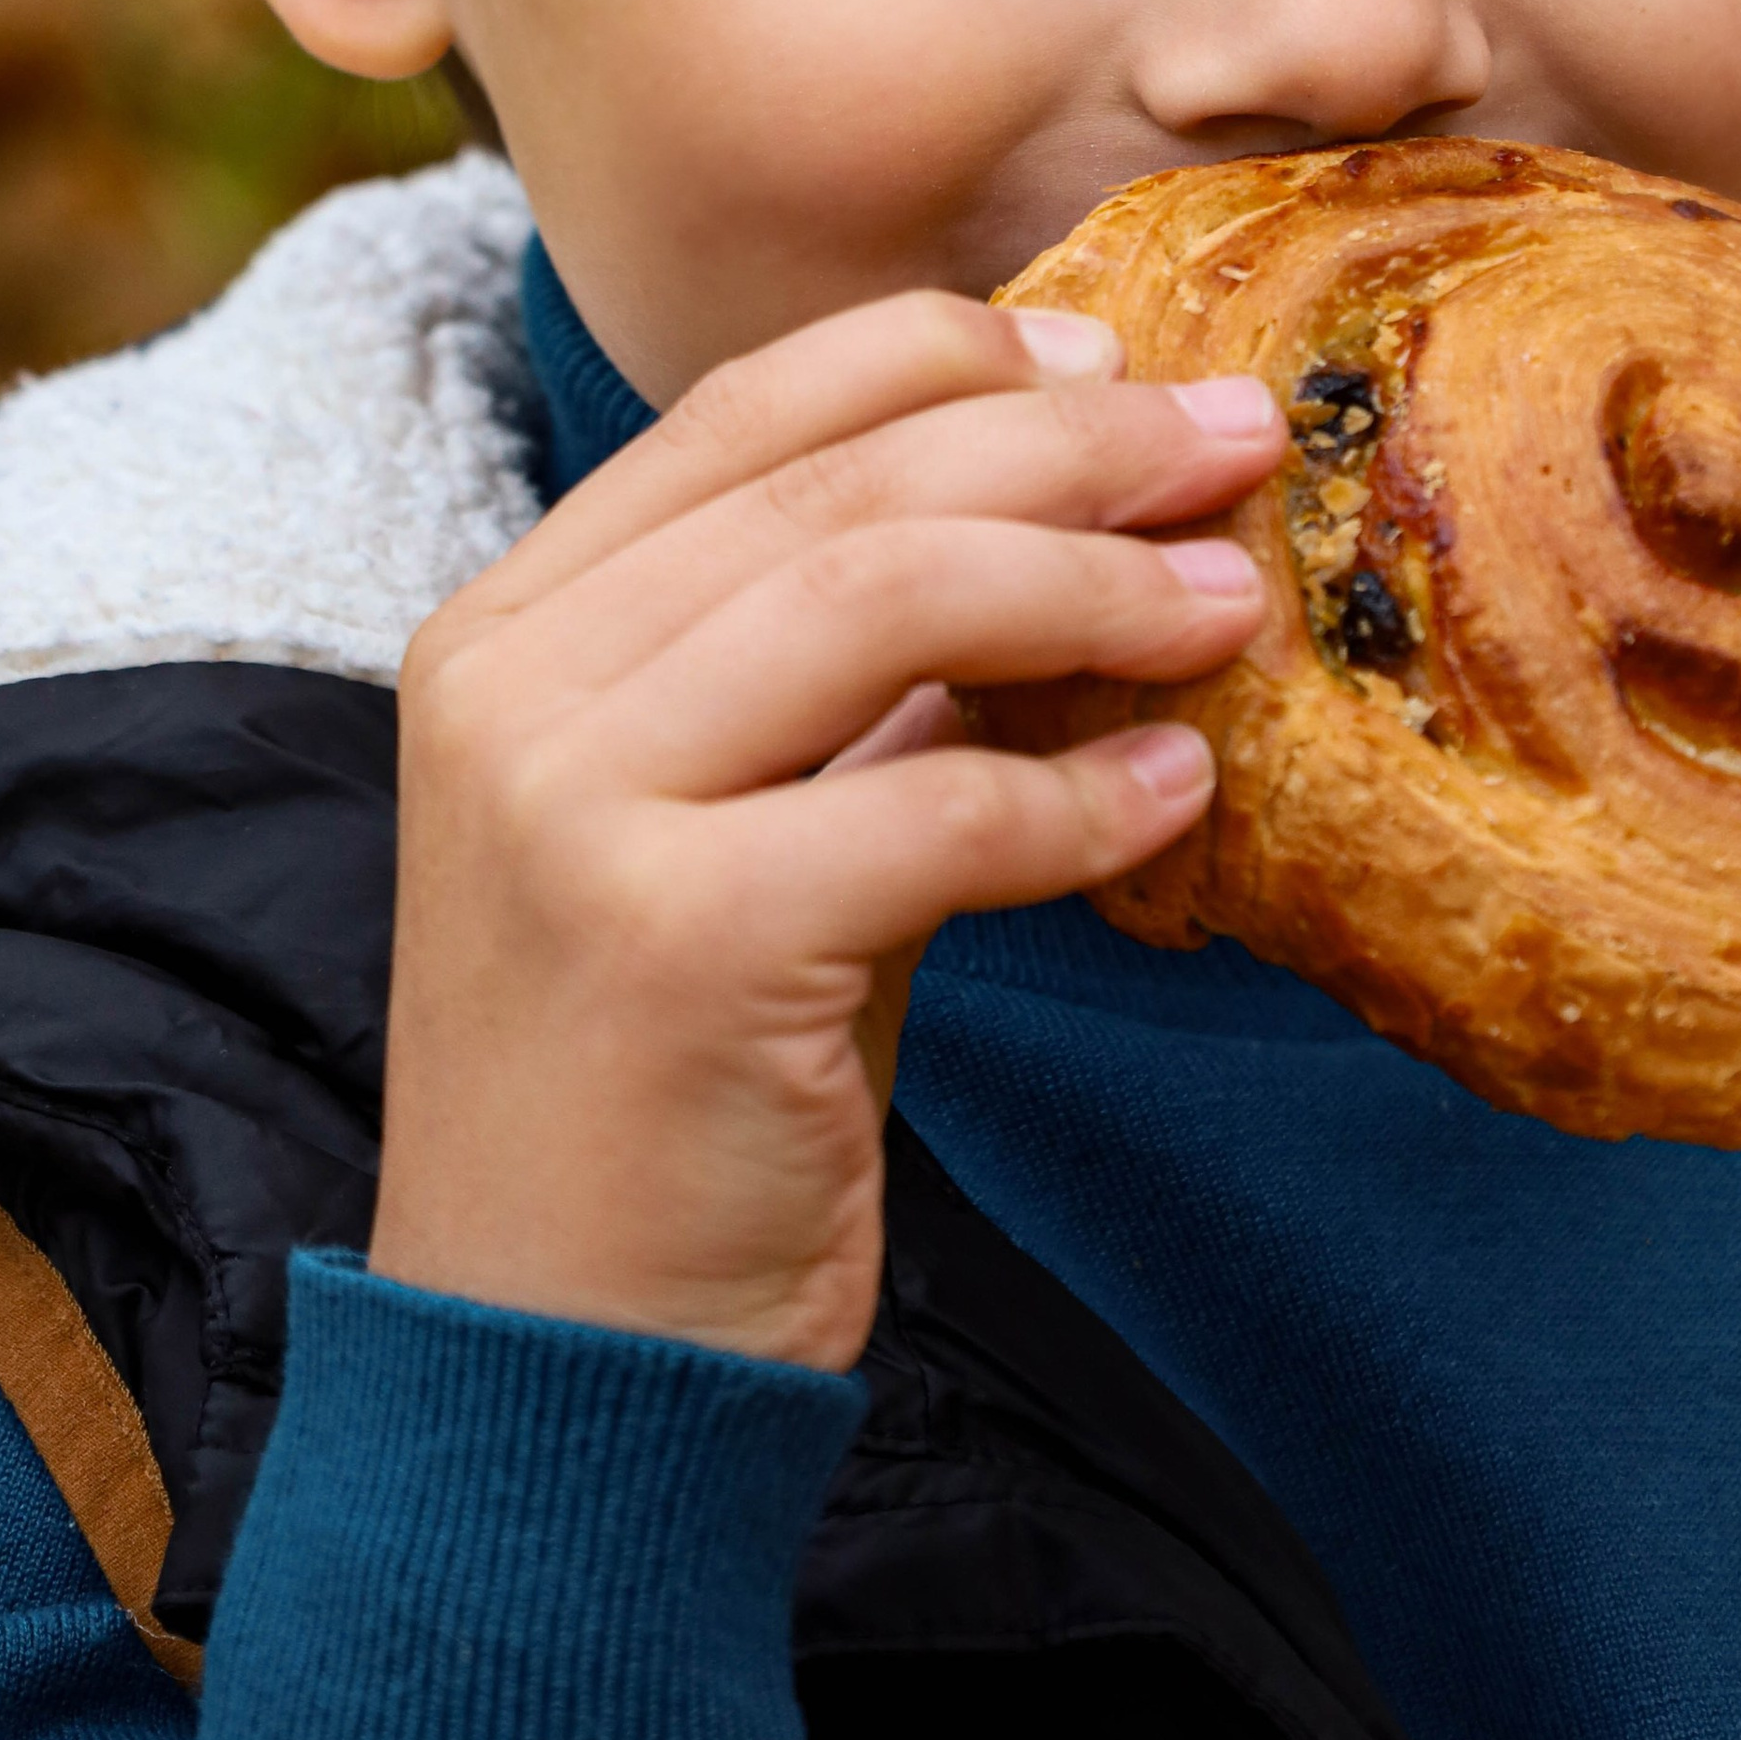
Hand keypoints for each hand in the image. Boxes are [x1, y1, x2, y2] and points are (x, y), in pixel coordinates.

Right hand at [371, 289, 1285, 1365]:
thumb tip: (1063, 529)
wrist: (552, 1382)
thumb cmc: (664, 1100)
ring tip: (1231, 602)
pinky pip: (933, 810)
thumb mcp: (733, 837)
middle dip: (1068, 445)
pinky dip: (1079, 795)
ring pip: (884, 597)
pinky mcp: (668, 945)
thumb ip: (847, 687)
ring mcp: (569, 811)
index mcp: (506, 630)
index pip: (746, 409)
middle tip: (1234, 445)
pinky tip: (1176, 799)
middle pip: (839, 483)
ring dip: (1091, 584)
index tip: (1113, 365)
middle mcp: (507, 688)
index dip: (949, 357)